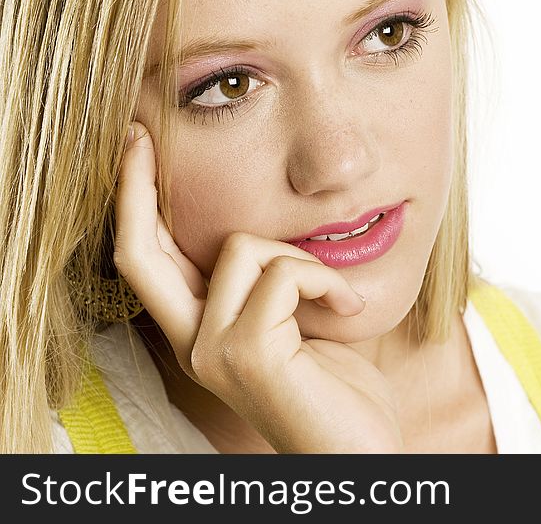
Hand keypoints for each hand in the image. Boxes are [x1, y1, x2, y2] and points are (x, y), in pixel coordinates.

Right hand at [113, 121, 403, 452]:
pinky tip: (349, 307)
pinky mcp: (247, 354)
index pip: (147, 260)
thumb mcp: (298, 322)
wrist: (360, 452)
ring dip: (303, 257)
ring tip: (339, 294)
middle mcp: (193, 343)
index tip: (137, 146)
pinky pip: (285, 273)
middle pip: (139, 251)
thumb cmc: (338, 388)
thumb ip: (272, 281)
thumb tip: (273, 222)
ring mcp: (213, 351)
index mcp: (201, 332)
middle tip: (143, 134)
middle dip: (135, 186)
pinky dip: (327, 279)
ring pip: (241, 246)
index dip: (133, 202)